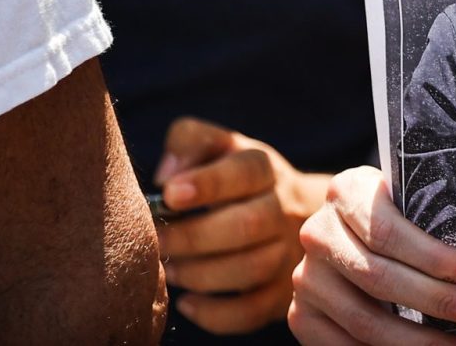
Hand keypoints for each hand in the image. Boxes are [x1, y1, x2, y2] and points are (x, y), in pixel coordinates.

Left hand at [154, 117, 328, 334]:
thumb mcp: (222, 147)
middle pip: (246, 225)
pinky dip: (214, 314)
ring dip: (198, 274)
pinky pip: (252, 312)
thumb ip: (191, 141)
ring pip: (250, 270)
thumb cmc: (240, 179)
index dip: (208, 183)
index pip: (246, 171)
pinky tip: (187, 303)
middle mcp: (285, 209)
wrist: (301, 212)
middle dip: (191, 238)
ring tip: (170, 269)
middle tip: (155, 242)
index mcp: (266, 170)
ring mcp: (288, 253)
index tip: (168, 194)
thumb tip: (166, 175)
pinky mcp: (283, 293)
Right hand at [288, 166, 455, 342]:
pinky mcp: (301, 317)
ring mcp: (306, 279)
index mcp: (346, 191)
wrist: (343, 230)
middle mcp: (318, 233)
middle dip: (442, 302)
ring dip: (424, 340)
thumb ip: (433, 216)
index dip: (437, 259)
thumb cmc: (394, 212)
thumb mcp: (407, 200)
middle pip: (381, 279)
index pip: (389, 232)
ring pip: (367, 322)